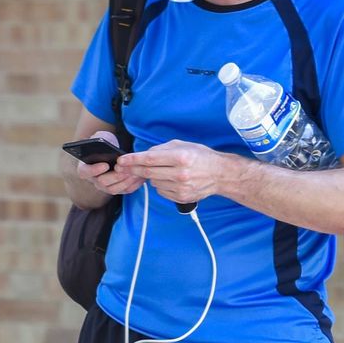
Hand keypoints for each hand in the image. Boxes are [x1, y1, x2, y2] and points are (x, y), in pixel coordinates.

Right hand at [78, 130, 142, 196]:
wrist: (115, 153)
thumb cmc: (106, 145)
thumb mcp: (101, 139)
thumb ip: (98, 139)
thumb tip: (101, 142)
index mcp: (85, 168)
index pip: (84, 172)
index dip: (94, 170)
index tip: (105, 165)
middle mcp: (94, 180)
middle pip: (101, 182)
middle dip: (114, 176)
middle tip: (124, 170)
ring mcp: (105, 187)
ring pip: (114, 189)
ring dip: (125, 181)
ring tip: (134, 172)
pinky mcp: (118, 189)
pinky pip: (125, 190)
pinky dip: (133, 184)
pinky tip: (139, 176)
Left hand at [118, 140, 238, 206]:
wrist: (221, 175)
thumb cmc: (202, 157)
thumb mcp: (184, 145)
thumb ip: (162, 149)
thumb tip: (144, 154)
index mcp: (181, 157)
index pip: (150, 159)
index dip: (133, 159)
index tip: (122, 160)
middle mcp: (180, 173)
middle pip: (148, 172)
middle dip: (135, 169)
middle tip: (127, 167)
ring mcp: (181, 187)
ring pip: (153, 182)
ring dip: (152, 176)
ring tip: (164, 171)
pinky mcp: (181, 197)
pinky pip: (161, 191)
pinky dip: (161, 185)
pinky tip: (171, 180)